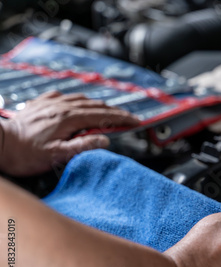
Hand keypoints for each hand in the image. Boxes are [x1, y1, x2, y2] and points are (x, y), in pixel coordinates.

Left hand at [0, 91, 139, 175]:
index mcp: (69, 119)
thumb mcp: (57, 155)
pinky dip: (78, 100)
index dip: (122, 118)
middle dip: (115, 111)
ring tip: (109, 111)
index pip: (103, 116)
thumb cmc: (25, 154)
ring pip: (82, 99)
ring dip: (99, 105)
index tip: (136, 121)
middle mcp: (62, 107)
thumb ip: (83, 146)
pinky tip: (78, 103)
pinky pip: (64, 97)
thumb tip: (105, 141)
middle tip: (128, 117)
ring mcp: (51, 104)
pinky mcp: (41, 105)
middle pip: (96, 105)